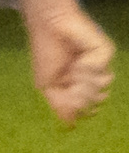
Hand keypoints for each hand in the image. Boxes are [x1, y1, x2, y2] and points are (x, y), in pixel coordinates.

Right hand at [26, 3, 114, 126]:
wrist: (47, 26)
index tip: (67, 101)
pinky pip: (101, 69)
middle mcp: (93, 77)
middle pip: (96, 102)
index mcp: (79, 86)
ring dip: (82, 80)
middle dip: (79, 96)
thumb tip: (70, 126)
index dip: (79, 110)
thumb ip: (59, 106)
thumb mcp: (46, 85)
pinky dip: (86, 67)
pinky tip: (79, 58)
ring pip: (102, 88)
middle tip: (68, 83)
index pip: (88, 109)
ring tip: (72, 69)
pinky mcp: (106, 53)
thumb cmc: (45, 53)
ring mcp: (101, 65)